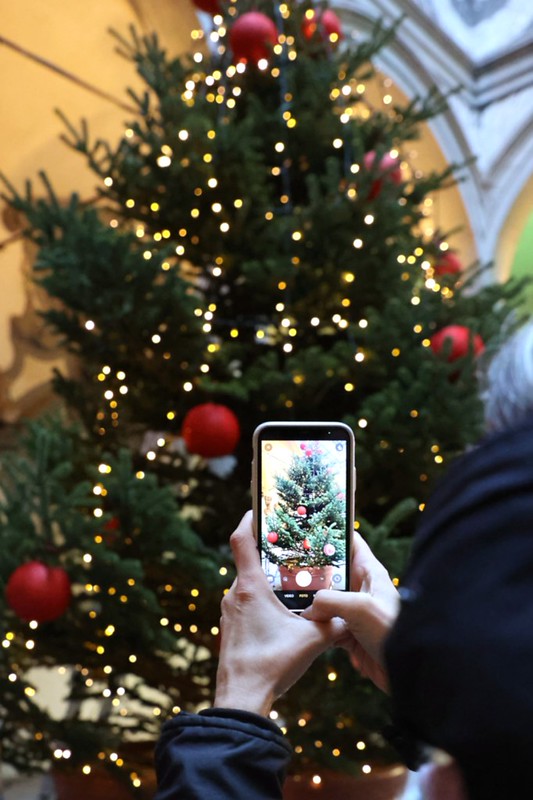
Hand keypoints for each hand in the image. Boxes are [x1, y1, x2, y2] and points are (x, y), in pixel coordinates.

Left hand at [214, 511, 345, 716]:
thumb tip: (350, 616)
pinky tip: (281, 618)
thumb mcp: (313, 640)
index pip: (241, 540)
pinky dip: (262, 603)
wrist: (241, 699)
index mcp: (251, 587)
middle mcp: (235, 594)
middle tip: (293, 555)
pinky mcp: (230, 630)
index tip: (260, 509)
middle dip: (271, 558)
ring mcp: (230, 613)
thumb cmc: (272, 664)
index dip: (249, 520)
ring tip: (291, 588)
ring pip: (249, 587)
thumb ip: (333, 622)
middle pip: (250, 563)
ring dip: (267, 584)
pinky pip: (246, 606)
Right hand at [302, 531, 398, 690]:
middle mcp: (361, 590)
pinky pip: (325, 626)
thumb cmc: (393, 633)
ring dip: (310, 603)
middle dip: (313, 571)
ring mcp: (354, 613)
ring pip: (325, 602)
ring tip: (287, 597)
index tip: (311, 527)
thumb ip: (329, 601)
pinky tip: (302, 627)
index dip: (334, 534)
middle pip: (332, 573)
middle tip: (288, 566)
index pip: (351, 544)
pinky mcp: (349, 635)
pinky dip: (314, 627)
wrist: (409, 672)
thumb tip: (308, 609)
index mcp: (370, 574)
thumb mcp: (360, 608)